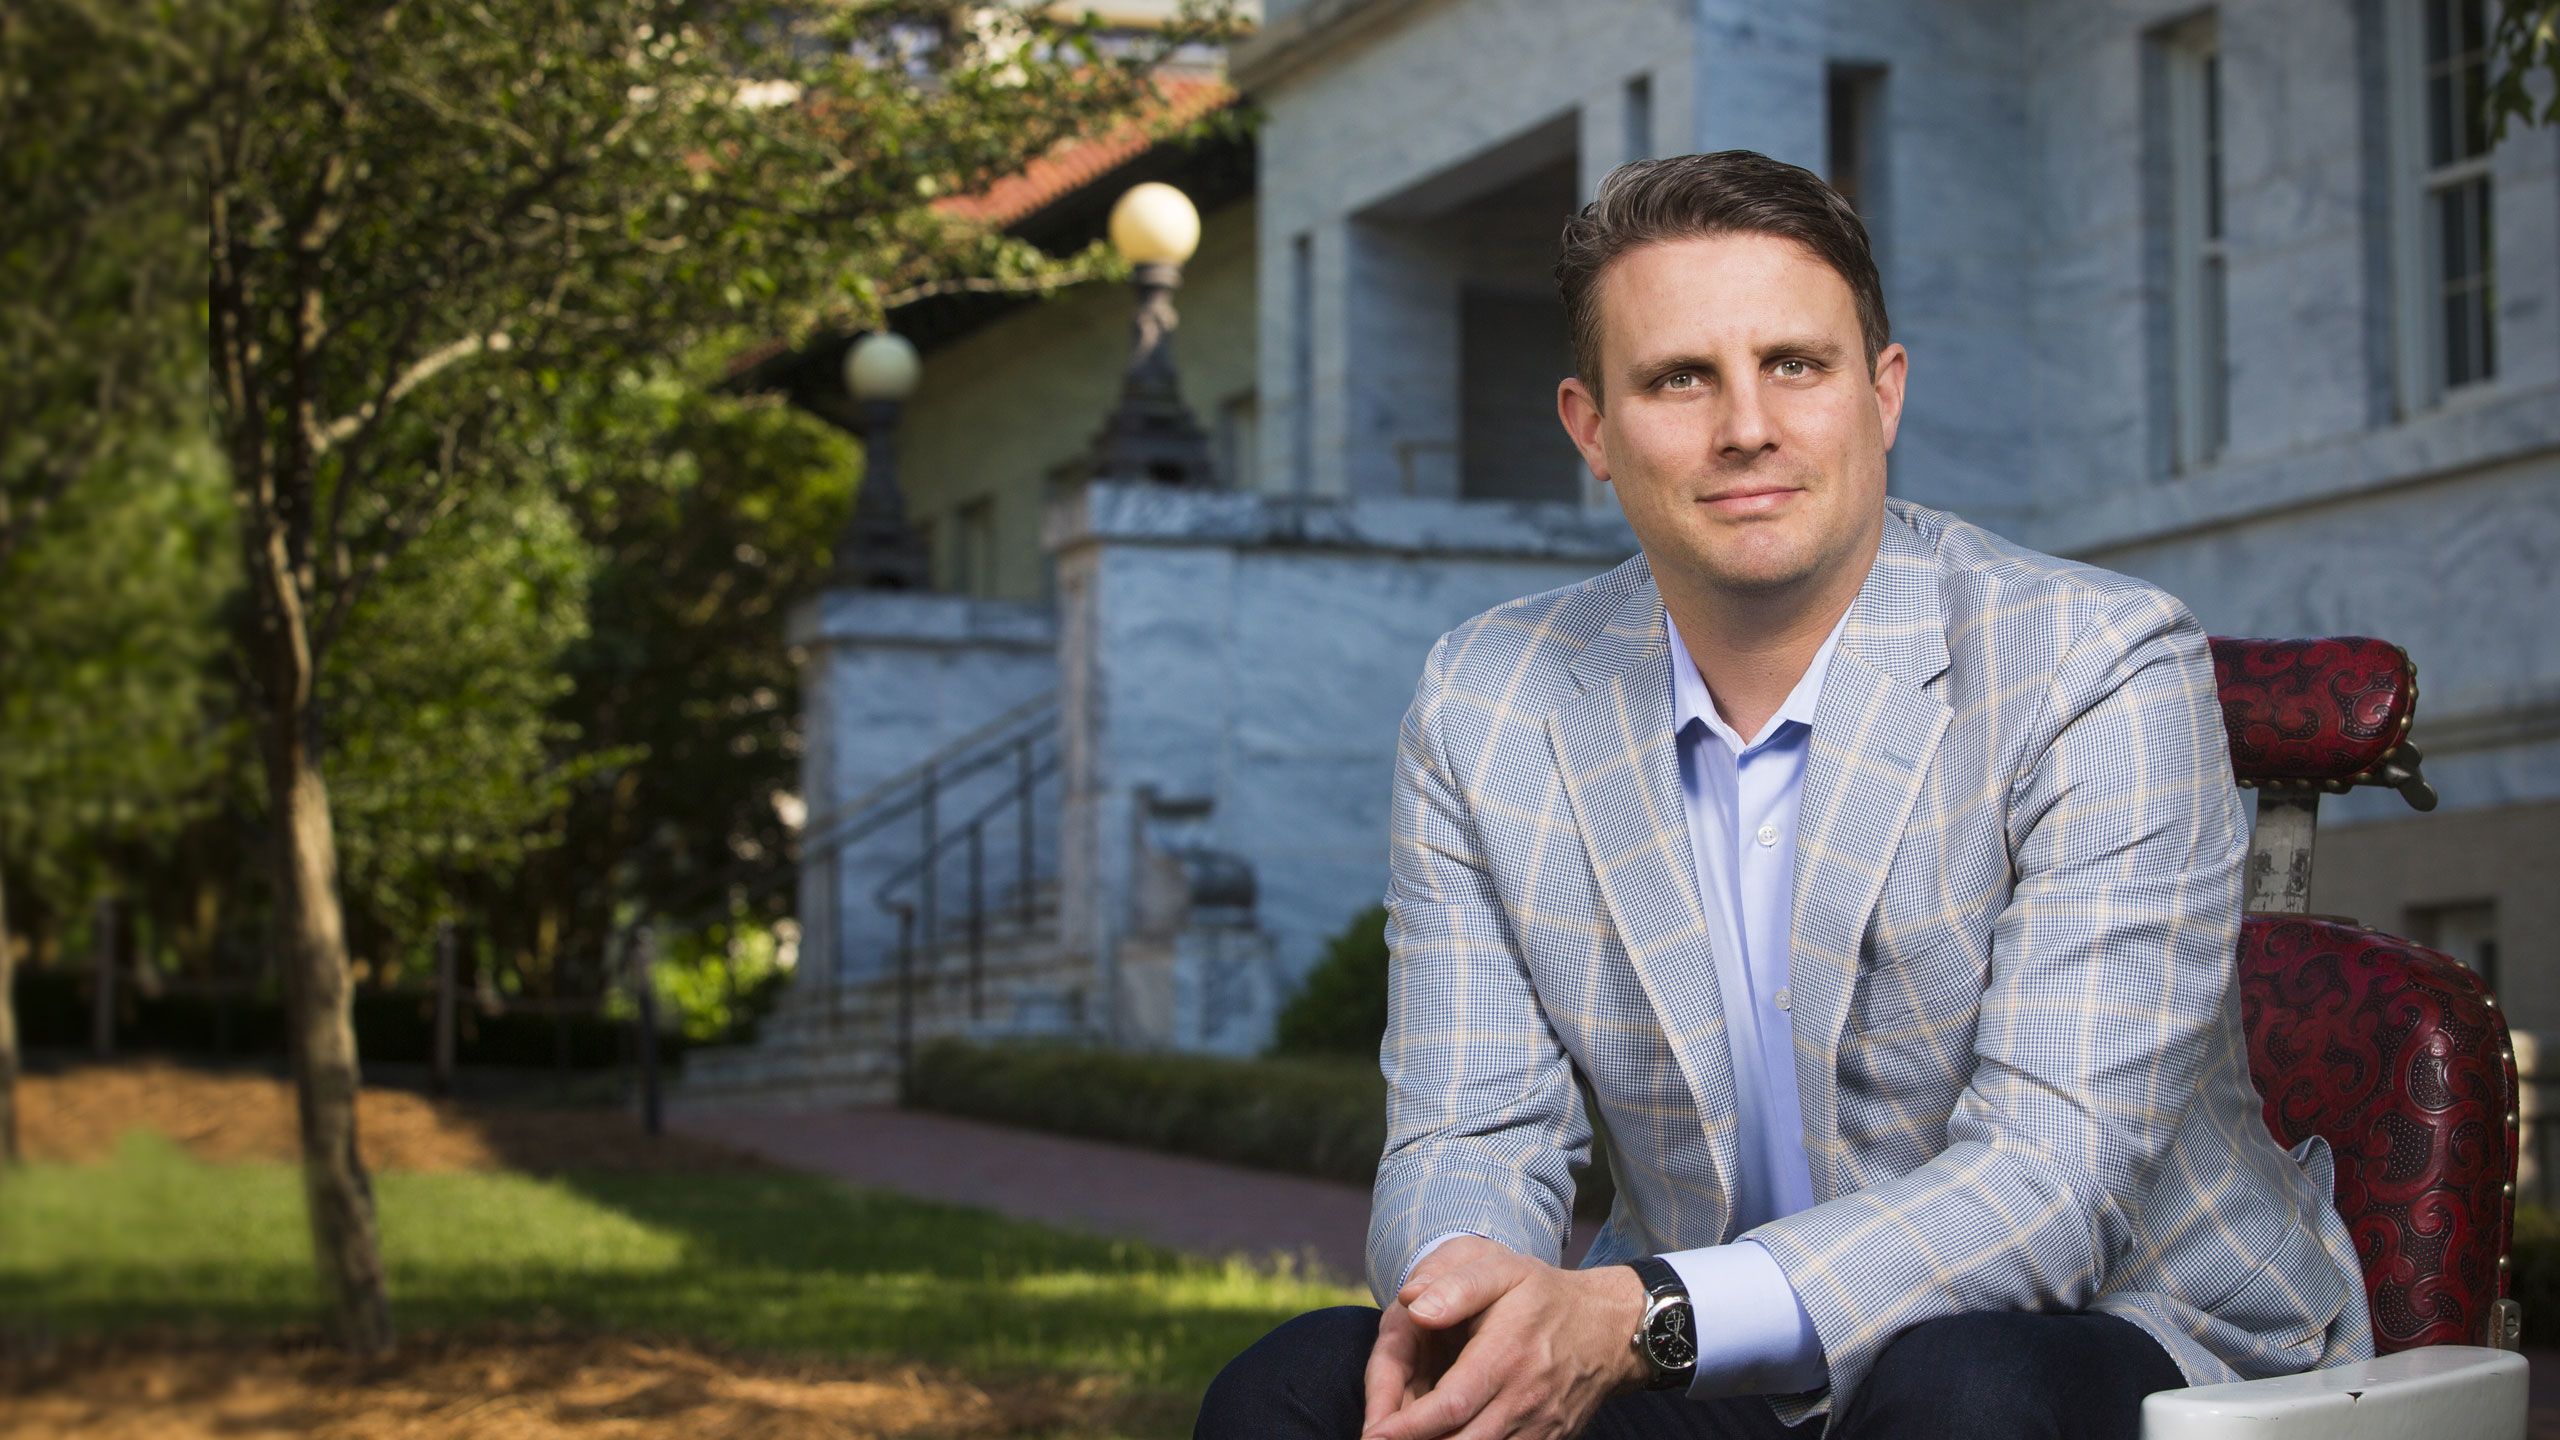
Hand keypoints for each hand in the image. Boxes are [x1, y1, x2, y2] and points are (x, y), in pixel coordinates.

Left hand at [1361, 1237, 1650, 1439]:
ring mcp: (1539, 1428)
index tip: (1373, 1435)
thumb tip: (1412, 1307)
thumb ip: (1456, 1285)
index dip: (1407, 1428)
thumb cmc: (1543, 1296)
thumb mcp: (1502, 1271)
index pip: (1450, 1406)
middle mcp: (1523, 1400)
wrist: (1610, 1329)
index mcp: (1505, 1355)